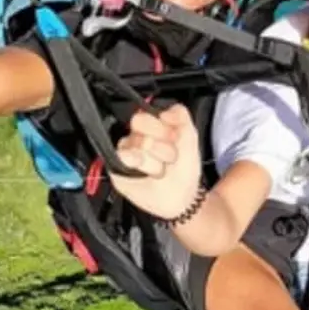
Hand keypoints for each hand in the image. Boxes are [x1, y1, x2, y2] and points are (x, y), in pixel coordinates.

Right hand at [108, 106, 202, 220]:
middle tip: (169, 158)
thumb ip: (181, 118)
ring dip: (155, 161)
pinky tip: (148, 172)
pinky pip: (121, 156)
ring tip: (161, 170)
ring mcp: (126, 150)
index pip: (150, 111)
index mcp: (155, 126)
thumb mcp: (191, 140)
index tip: (175, 141)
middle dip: (161, 145)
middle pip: (139, 122)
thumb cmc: (184, 171)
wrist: (181, 198)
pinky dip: (137, 163)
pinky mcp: (117, 167)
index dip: (164, 128)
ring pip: (135, 142)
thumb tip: (165, 112)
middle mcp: (137, 135)